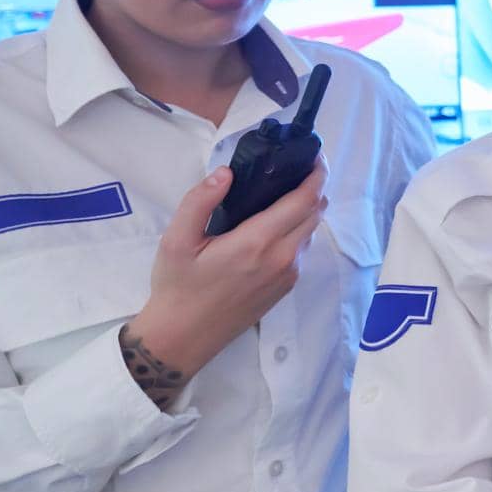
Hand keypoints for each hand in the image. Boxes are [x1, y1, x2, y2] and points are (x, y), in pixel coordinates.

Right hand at [123, 160, 328, 394]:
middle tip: (298, 166)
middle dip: (313, 185)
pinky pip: (303, 248)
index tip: (313, 154)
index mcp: (257, 242)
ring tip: (285, 189)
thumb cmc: (178, 286)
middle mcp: (283, 257)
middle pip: (315, 211)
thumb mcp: (176, 241)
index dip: (315, 174)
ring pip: (311, 230)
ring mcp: (289, 274)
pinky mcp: (287, 286)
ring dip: (307, 207)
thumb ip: (199, 202)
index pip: (304, 200)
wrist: (184, 337)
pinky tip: (277, 221)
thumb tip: (226, 172)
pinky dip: (299, 228)